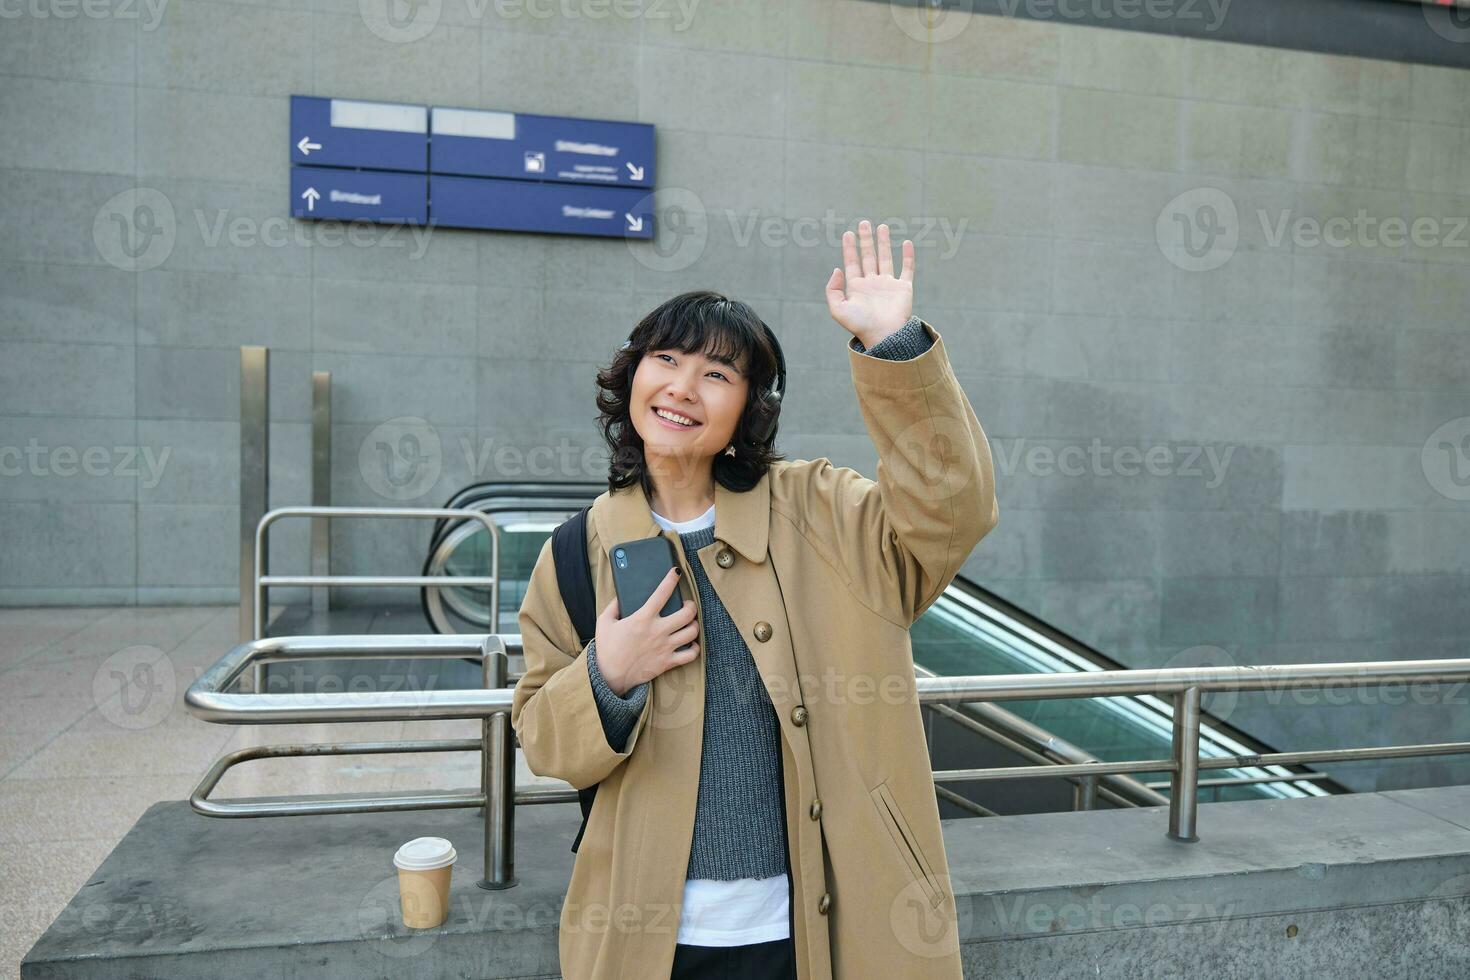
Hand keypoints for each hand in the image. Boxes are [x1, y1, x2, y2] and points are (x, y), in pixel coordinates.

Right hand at [593, 566, 698, 696]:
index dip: (671, 580)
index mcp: (642, 618)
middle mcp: (658, 631)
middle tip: (687, 604)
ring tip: (690, 622)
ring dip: (694, 624)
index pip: (662, 593)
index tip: (676, 572)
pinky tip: (690, 643)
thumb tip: (621, 596)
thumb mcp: (604, 622)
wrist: (609, 676)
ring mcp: (665, 647)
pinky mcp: (668, 662)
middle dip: (691, 605)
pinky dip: (694, 648)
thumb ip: (614, 606)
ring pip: (692, 632)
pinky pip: (690, 654)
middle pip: (687, 613)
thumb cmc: (606, 648)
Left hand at [824, 219, 913, 348]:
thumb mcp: (837, 309)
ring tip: (882, 226)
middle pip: (868, 256)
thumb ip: (832, 289)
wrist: (884, 336)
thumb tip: (837, 269)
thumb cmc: (860, 326)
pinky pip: (907, 269)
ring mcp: (888, 285)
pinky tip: (906, 243)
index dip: (849, 248)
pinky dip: (907, 256)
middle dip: (866, 240)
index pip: (852, 263)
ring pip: (886, 258)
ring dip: (884, 242)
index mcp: (856, 288)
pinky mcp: (904, 288)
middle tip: (864, 223)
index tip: (848, 233)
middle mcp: (872, 283)